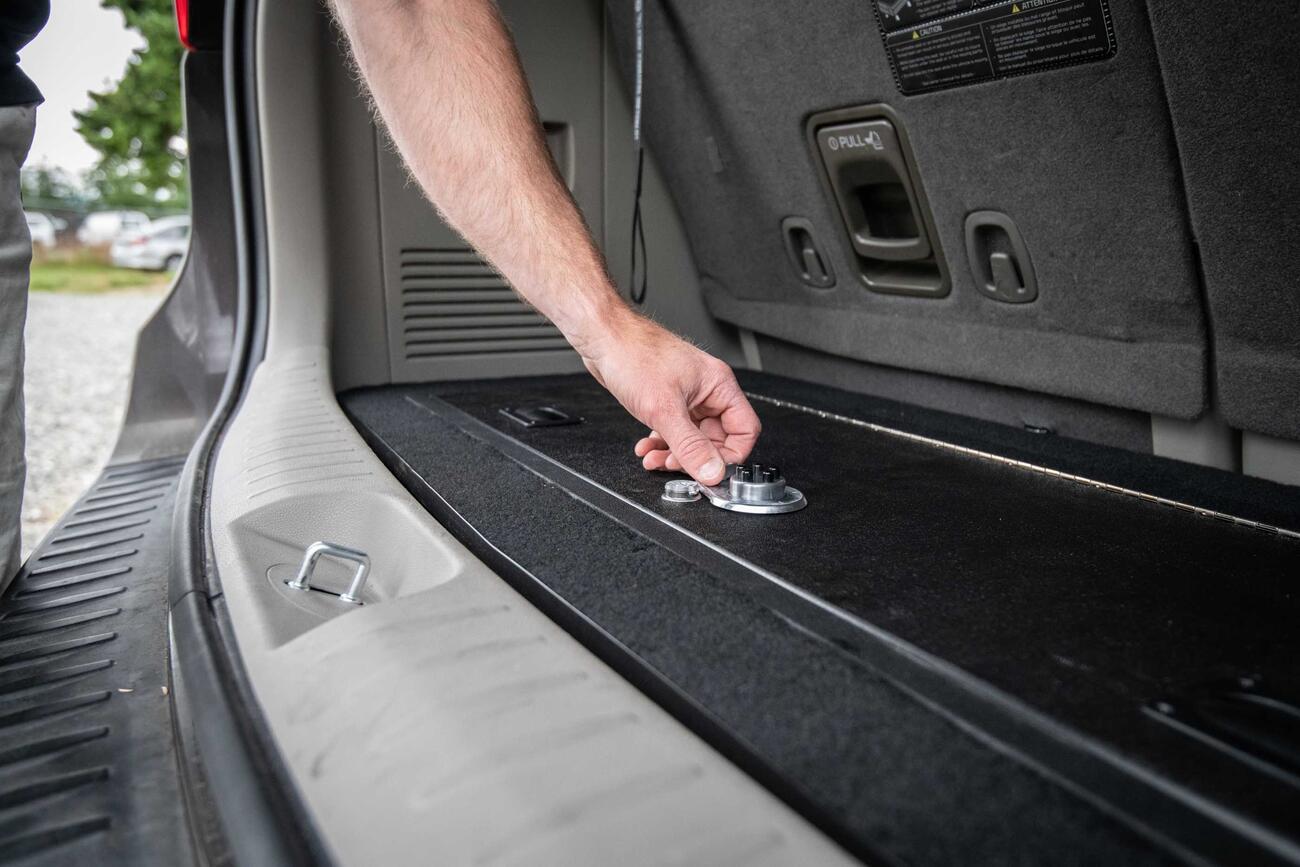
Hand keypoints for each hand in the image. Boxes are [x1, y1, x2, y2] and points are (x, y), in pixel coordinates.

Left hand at [578, 308, 759, 485]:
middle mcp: (707, 391)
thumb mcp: (664, 409)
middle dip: (695, 457)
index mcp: (719, 386)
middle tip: (674, 464)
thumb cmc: (634, 354)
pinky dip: (661, 443)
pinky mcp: (668, 401)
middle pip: (717, 438)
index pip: (745, 430)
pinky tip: (647, 447)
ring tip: (655, 458)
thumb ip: (690, 445)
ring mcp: (687, 396)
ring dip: (674, 453)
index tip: (711, 470)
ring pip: (692, 437)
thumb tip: (712, 472)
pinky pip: (674, 431)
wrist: (604, 339)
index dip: (731, 455)